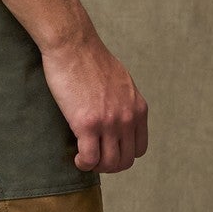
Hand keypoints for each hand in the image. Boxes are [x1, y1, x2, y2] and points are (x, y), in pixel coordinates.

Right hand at [40, 30, 148, 173]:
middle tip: (93, 158)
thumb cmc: (90, 59)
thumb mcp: (120, 81)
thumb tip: (118, 116)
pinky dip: (83, 164)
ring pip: (109, 164)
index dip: (122, 154)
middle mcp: (128, 117)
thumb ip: (124, 102)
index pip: (139, 148)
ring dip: (96, 167)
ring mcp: (109, 122)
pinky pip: (90, 159)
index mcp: (138, 108)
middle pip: (125, 160)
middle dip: (109, 165)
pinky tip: (76, 157)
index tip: (107, 150)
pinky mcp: (87, 123)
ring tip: (84, 159)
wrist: (73, 45)